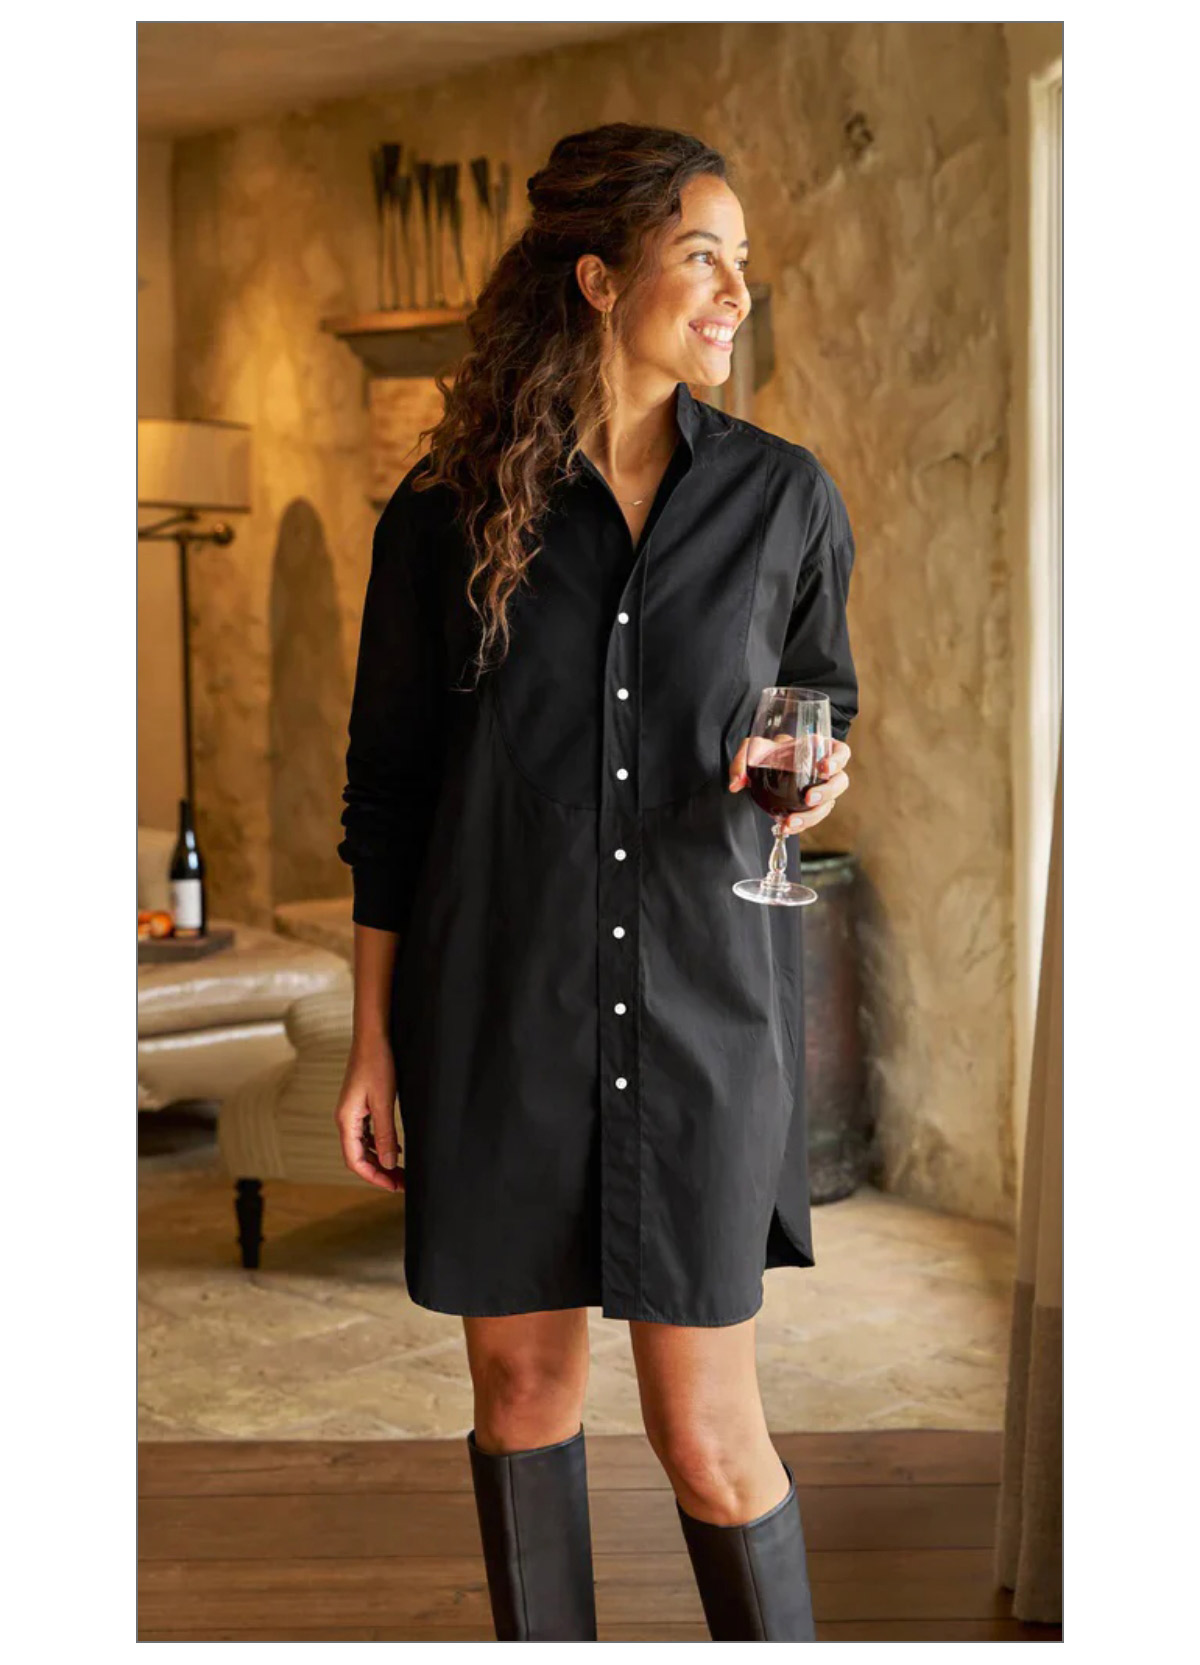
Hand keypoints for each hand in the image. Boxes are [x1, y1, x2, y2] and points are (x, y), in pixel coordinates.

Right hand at [334, 1035, 404, 1191]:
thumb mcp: (384, 1101)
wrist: (373, 1035)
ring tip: (401, 1170)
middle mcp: (346, 1118)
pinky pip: (367, 1133)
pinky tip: (396, 1148)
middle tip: (402, 1182)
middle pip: (359, 1156)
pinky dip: (380, 1144)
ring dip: (380, 1159)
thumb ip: (384, 1133)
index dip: (374, 1177)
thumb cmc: (377, 1063)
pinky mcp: (361, 1104)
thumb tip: (387, 1163)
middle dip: (379, 1172)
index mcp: (346, 1120)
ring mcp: (352, 1111)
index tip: (394, 1186)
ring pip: (363, 1146)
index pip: (355, 1161)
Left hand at [727, 735, 852, 833]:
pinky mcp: (812, 808)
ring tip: (791, 822)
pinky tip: (785, 828)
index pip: (841, 752)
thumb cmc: (766, 753)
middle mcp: (824, 772)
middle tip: (809, 798)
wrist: (765, 769)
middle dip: (828, 792)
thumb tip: (736, 783)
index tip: (824, 767)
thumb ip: (742, 760)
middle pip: (840, 782)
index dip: (837, 760)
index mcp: (817, 750)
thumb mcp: (752, 749)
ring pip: (828, 805)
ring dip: (812, 816)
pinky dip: (801, 825)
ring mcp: (820, 791)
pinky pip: (813, 818)